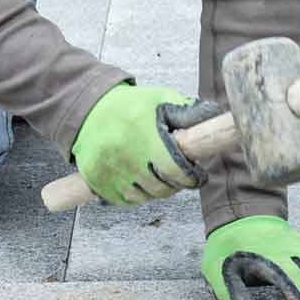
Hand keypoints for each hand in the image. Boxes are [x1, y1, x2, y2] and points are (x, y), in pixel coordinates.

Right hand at [70, 83, 222, 205]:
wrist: (89, 109)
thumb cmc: (130, 105)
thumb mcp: (160, 99)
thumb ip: (186, 111)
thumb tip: (211, 118)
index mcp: (145, 137)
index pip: (176, 171)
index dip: (191, 178)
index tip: (197, 176)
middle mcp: (126, 158)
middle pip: (161, 189)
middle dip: (176, 184)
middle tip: (178, 175)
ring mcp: (110, 172)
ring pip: (144, 197)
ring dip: (156, 190)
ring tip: (158, 176)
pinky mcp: (97, 181)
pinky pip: (125, 200)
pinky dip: (137, 195)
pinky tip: (140, 180)